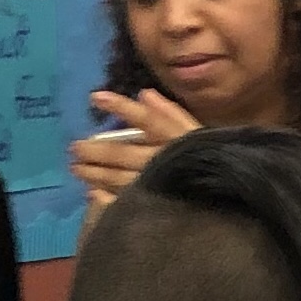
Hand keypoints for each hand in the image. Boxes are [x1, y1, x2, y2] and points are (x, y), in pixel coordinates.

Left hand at [68, 88, 199, 209]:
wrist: (226, 194)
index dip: (119, 107)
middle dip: (93, 150)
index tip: (95, 97)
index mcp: (174, 138)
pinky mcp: (153, 206)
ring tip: (77, 169)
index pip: (144, 119)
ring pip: (117, 177)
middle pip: (120, 153)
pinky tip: (92, 193)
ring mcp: (155, 184)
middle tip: (74, 149)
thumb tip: (144, 94)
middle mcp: (160, 160)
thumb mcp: (192, 131)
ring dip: (93, 173)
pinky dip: (106, 197)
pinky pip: (124, 201)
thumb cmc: (206, 158)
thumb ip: (169, 113)